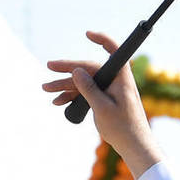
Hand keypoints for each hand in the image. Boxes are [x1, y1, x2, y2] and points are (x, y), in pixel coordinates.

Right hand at [44, 31, 162, 176]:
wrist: (132, 145)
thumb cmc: (123, 127)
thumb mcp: (102, 108)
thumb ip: (89, 88)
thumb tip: (76, 70)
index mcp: (121, 77)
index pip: (113, 51)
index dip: (101, 40)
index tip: (88, 34)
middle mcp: (115, 80)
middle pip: (88, 68)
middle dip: (67, 70)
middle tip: (49, 66)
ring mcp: (109, 90)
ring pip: (84, 82)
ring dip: (65, 86)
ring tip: (46, 89)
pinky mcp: (104, 99)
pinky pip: (86, 93)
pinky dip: (72, 97)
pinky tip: (58, 102)